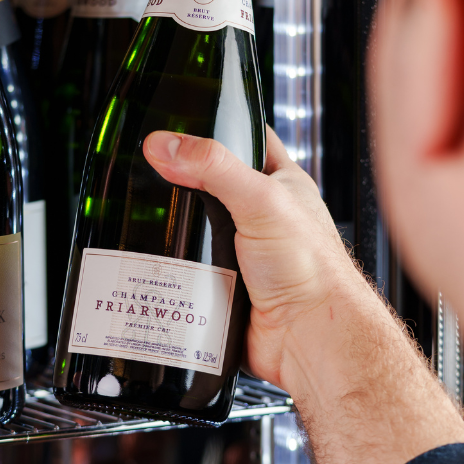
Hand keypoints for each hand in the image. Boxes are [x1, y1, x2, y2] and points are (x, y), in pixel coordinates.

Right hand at [144, 127, 463, 463]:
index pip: (248, 140)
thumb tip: (166, 146)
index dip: (220, 127)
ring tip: (150, 221)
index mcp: (282, 184)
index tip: (184, 123)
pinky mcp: (226, 286)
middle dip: (184, 185)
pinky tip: (160, 263)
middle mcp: (264, 217)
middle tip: (155, 177)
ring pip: (198, 231)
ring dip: (178, 232)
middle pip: (212, 187)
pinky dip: (176, 270)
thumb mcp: (262, 201)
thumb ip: (215, 168)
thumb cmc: (313, 271)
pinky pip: (191, 272)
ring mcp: (243, 253)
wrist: (310, 340)